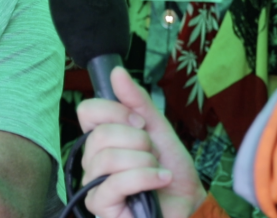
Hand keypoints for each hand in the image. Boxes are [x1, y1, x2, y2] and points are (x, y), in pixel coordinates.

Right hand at [77, 67, 205, 217]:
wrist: (190, 203)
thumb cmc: (170, 170)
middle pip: (100, 135)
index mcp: (101, 139)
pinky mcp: (101, 207)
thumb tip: (117, 72)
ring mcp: (94, 185)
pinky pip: (114, 183)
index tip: (141, 123)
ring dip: (144, 161)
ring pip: (108, 158)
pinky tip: (160, 181)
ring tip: (157, 170)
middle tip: (152, 153)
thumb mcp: (158, 129)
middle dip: (138, 141)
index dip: (116, 112)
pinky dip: (145, 178)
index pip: (87, 111)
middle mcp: (92, 161)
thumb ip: (137, 101)